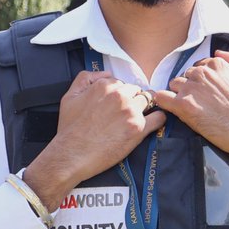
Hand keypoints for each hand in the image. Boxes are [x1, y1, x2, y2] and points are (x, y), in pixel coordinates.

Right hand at [23, 70, 165, 209]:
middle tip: (125, 113)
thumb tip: (107, 73)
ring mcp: (130, 111)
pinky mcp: (138, 128)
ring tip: (136, 118)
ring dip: (144, 108)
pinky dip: (158, 118)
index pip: (122, 83)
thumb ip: (86, 78)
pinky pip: (159, 117)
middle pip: (136, 91)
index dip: (120, 94)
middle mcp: (119, 96)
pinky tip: (152, 122)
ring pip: (148, 100)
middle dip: (132, 99)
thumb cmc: (69, 128)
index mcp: (105, 86)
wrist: (71, 155)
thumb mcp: (69, 96)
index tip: (116, 105)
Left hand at [151, 50, 228, 187]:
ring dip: (179, 95)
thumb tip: (219, 53)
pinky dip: (163, 102)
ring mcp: (191, 89)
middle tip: (201, 103)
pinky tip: (171, 109)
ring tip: (191, 109)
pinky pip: (161, 97)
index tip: (207, 93)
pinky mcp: (182, 106)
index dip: (202, 81)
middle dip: (191, 87)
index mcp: (216, 64)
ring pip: (174, 85)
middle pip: (185, 75)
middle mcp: (202, 73)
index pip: (199, 67)